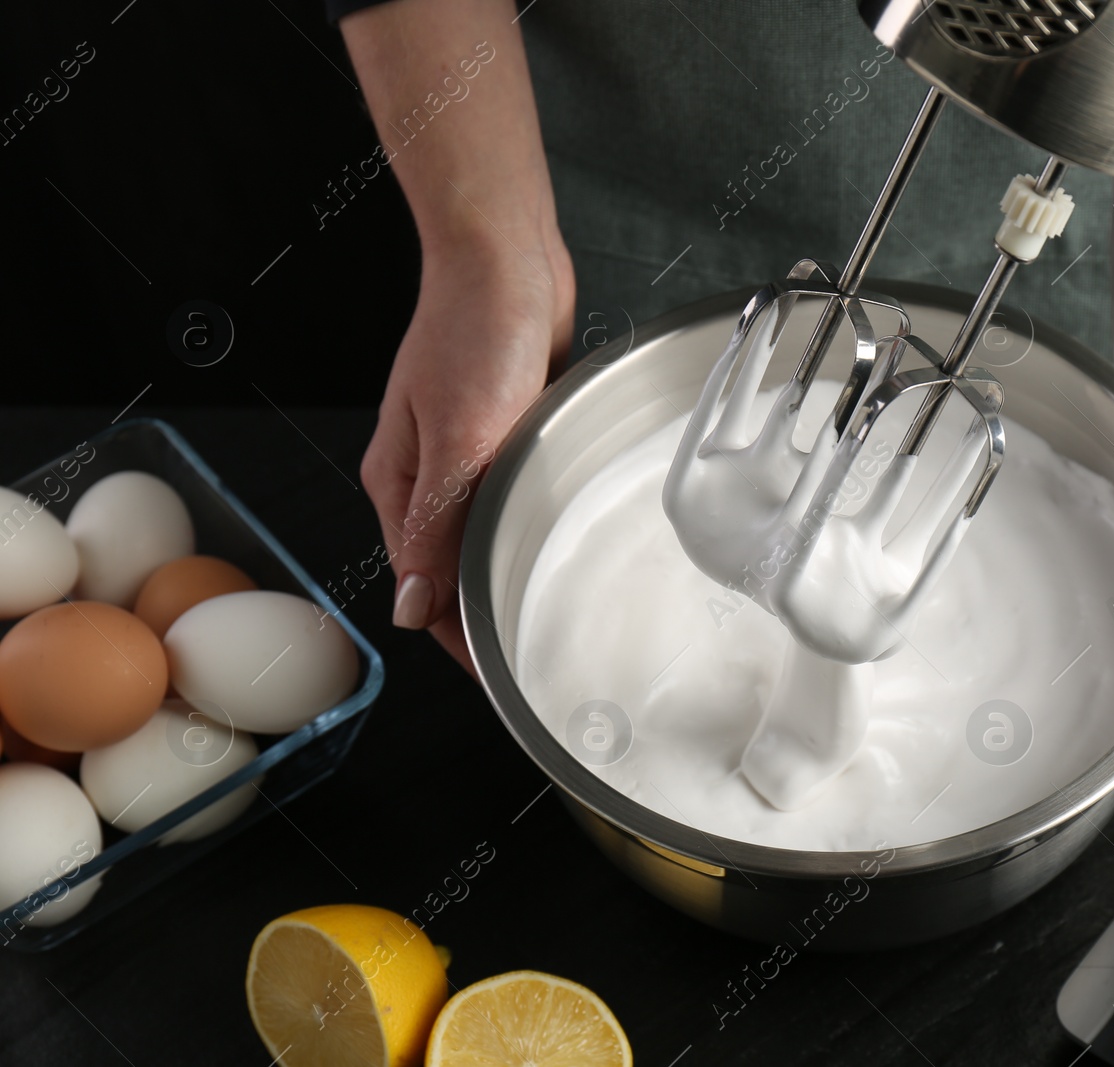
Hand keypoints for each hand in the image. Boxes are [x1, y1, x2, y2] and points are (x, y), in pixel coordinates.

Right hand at [361, 235, 574, 673]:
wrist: (504, 258)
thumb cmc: (473, 332)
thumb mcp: (454, 439)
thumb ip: (434, 526)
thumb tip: (412, 607)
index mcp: (399, 486)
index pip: (423, 590)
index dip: (460, 640)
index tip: (500, 676)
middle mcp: (426, 478)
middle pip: (451, 570)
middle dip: (486, 615)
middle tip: (538, 653)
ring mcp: (463, 455)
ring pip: (483, 536)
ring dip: (509, 569)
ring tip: (551, 611)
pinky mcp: (501, 433)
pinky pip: (511, 498)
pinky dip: (528, 523)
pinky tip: (557, 538)